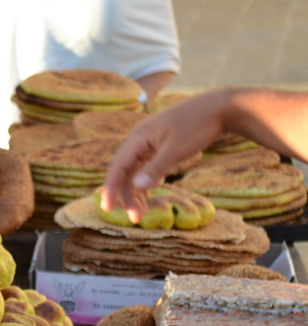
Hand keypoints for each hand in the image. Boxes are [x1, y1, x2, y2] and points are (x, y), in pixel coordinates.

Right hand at [100, 89, 229, 222]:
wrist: (218, 107)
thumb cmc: (197, 125)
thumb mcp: (177, 148)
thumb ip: (157, 168)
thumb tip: (137, 186)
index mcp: (137, 138)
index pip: (117, 167)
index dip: (110, 189)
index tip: (107, 208)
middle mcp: (138, 141)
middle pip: (124, 172)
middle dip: (126, 196)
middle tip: (135, 218)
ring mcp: (148, 144)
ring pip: (134, 173)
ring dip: (135, 193)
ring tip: (140, 213)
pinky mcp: (158, 148)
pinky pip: (144, 169)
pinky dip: (144, 184)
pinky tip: (147, 198)